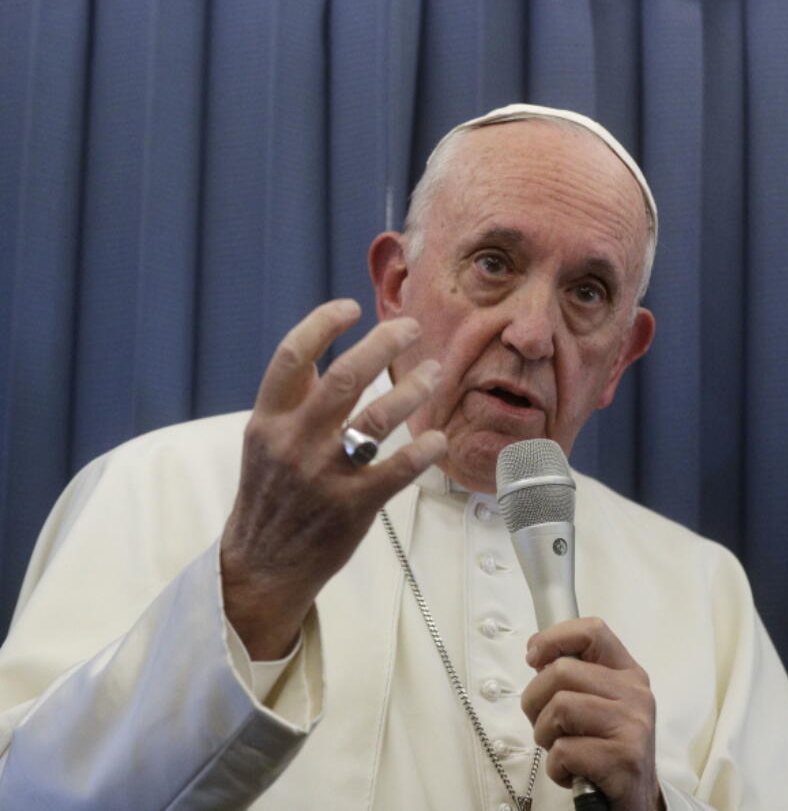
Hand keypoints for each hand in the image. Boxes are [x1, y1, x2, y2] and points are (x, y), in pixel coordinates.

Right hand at [220, 299, 447, 659]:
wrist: (261, 567)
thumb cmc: (270, 498)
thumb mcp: (263, 444)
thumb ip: (289, 404)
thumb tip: (315, 360)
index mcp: (268, 421)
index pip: (292, 357)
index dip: (322, 324)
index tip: (352, 306)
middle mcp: (294, 442)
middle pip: (344, 377)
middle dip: (382, 344)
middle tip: (410, 327)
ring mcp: (324, 474)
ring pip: (377, 418)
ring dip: (413, 389)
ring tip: (434, 372)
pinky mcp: (353, 506)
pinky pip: (397, 468)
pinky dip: (423, 449)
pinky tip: (439, 437)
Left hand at [521, 618, 663, 810]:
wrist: (636, 800)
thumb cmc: (608, 749)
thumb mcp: (600, 703)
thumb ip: (575, 676)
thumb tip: (537, 653)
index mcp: (628, 674)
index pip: (592, 631)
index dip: (553, 638)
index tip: (534, 658)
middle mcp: (635, 694)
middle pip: (561, 671)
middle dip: (536, 700)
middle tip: (546, 724)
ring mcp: (632, 725)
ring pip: (559, 707)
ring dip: (545, 735)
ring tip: (562, 748)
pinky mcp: (623, 758)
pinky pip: (564, 749)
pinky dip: (556, 766)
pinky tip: (572, 772)